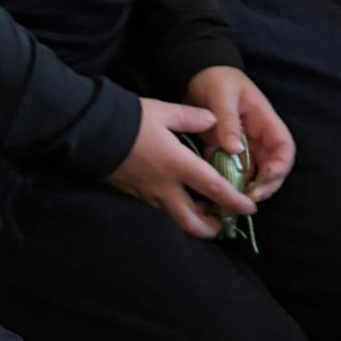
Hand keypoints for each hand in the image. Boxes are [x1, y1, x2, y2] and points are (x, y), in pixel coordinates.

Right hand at [106, 97, 257, 237]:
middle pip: (192, 222)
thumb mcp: (163, 112)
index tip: (249, 208)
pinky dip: (172, 208)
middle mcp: (165, 187)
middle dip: (211, 227)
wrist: (92, 131)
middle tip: (221, 223)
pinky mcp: (132, 194)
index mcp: (178, 165)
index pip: (214, 189)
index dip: (234, 202)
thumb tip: (213, 120)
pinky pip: (158, 208)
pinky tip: (173, 196)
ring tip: (200, 211)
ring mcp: (147, 194)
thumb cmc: (130, 120)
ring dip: (192, 219)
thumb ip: (191, 117)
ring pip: (174, 218)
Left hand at [185, 66, 295, 201]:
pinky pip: (231, 171)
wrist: (197, 74)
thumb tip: (235, 150)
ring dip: (246, 188)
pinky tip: (217, 191)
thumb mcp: (222, 96)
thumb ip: (228, 121)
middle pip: (272, 168)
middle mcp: (258, 138)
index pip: (284, 148)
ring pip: (252, 174)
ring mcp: (243, 146)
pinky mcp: (225, 151)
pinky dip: (227, 182)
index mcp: (265, 122)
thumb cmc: (217, 80)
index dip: (281, 166)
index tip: (268, 177)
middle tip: (249, 198)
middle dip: (265, 185)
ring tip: (233, 200)